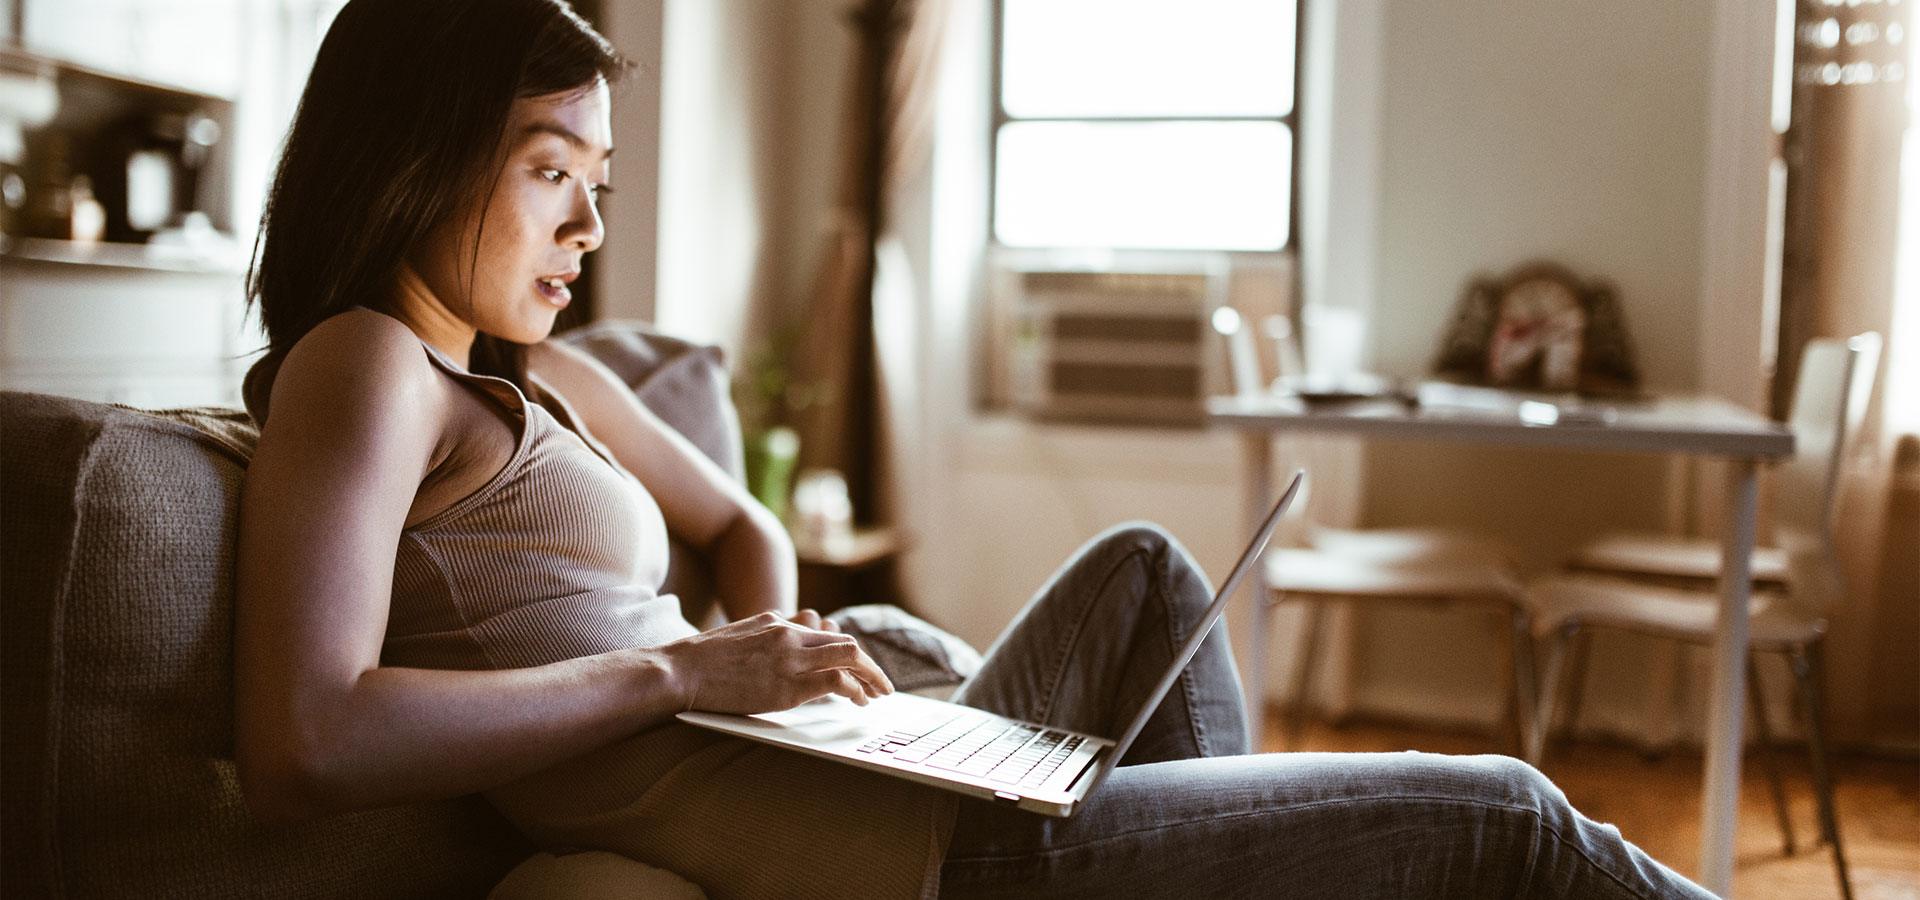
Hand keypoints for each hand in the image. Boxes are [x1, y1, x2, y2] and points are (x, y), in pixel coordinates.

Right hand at [664, 611, 891, 713]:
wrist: (679, 670)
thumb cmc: (701, 661)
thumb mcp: (739, 637)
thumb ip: (767, 641)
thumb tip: (784, 654)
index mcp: (777, 622)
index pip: (828, 633)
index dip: (850, 653)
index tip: (859, 670)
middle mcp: (788, 635)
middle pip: (847, 643)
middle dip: (871, 666)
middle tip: (882, 685)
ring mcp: (789, 659)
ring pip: (849, 657)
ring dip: (871, 678)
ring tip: (878, 696)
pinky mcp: (786, 686)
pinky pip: (835, 681)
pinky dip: (854, 690)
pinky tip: (858, 702)